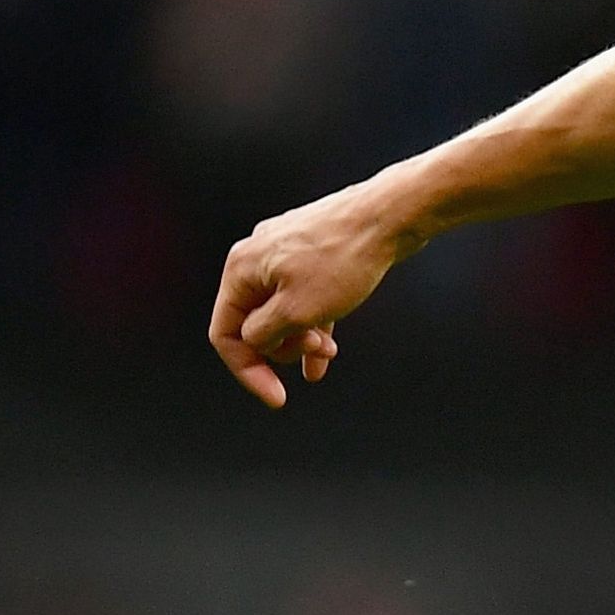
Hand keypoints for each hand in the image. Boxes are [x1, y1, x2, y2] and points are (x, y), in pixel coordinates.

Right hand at [208, 183, 410, 406]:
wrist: (389, 216)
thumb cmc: (342, 260)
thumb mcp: (297, 311)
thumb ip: (265, 335)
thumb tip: (254, 342)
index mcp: (241, 270)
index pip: (226, 333)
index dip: (247, 370)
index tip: (277, 398)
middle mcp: (256, 258)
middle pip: (253, 324)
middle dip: (282, 348)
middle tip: (319, 352)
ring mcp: (285, 255)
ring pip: (282, 313)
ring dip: (301, 340)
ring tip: (329, 352)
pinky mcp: (313, 256)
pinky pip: (304, 300)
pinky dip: (313, 326)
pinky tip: (327, 354)